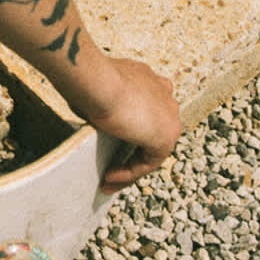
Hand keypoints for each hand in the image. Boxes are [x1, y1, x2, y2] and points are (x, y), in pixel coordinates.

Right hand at [71, 56, 181, 191]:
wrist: (98, 82)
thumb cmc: (89, 81)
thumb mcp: (95, 90)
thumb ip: (103, 104)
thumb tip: (89, 115)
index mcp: (149, 80)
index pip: (143, 110)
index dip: (124, 129)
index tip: (105, 139)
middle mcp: (164, 96)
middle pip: (148, 132)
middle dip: (129, 151)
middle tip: (108, 167)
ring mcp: (170, 116)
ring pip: (149, 150)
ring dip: (127, 167)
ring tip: (106, 179)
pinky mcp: (166, 137)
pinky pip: (148, 162)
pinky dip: (128, 172)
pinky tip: (109, 177)